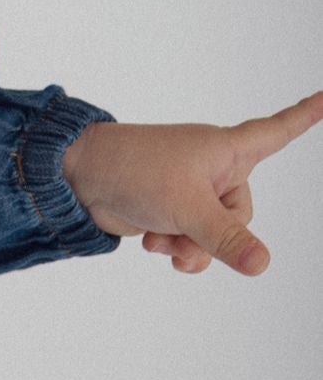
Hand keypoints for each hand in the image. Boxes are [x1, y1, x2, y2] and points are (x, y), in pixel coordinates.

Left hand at [60, 89, 322, 276]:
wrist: (79, 179)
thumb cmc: (134, 171)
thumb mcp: (188, 208)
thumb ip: (227, 238)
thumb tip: (262, 264)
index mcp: (227, 149)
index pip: (279, 131)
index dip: (307, 115)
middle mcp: (214, 168)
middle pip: (242, 215)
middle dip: (215, 233)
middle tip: (182, 226)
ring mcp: (192, 190)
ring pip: (215, 236)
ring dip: (191, 247)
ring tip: (162, 240)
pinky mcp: (170, 210)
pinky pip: (191, 242)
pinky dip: (174, 247)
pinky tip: (151, 242)